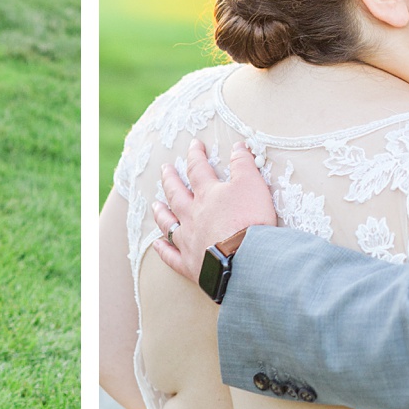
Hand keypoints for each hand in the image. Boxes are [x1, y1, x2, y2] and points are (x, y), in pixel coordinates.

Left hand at [150, 138, 277, 284]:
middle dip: (170, 179)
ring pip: (169, 223)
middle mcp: (193, 215)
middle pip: (176, 194)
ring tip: (155, 205)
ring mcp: (188, 240)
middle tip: (165, 169)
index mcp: (207, 195)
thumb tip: (238, 146)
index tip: (194, 144)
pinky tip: (157, 244)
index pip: (198, 169)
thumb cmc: (250, 219)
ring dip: (161, 213)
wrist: (245, 259)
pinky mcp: (190, 264)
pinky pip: (171, 256)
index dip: (196, 155)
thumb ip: (244, 164)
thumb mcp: (252, 184)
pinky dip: (163, 250)